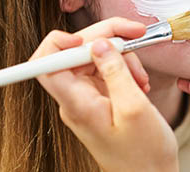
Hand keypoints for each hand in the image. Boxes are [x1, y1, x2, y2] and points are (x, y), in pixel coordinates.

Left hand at [34, 17, 177, 171]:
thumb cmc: (144, 154)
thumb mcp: (135, 107)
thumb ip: (115, 72)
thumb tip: (98, 43)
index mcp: (77, 104)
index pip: (45, 64)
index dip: (60, 43)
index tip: (89, 38)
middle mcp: (76, 100)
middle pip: (75, 53)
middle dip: (105, 40)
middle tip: (135, 35)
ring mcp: (87, 99)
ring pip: (94, 60)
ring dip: (121, 58)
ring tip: (141, 76)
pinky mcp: (99, 100)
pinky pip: (105, 72)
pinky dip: (124, 70)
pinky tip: (139, 82)